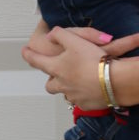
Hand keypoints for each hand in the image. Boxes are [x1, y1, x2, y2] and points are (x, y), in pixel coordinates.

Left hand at [21, 25, 138, 108]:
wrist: (114, 81)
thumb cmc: (94, 60)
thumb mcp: (75, 39)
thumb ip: (59, 34)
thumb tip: (50, 35)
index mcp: (57, 68)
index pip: (36, 61)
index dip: (29, 55)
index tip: (24, 51)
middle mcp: (62, 85)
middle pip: (50, 85)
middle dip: (51, 80)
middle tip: (57, 74)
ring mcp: (74, 96)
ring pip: (66, 93)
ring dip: (68, 87)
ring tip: (78, 81)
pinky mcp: (87, 104)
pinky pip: (81, 100)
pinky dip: (84, 94)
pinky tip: (92, 88)